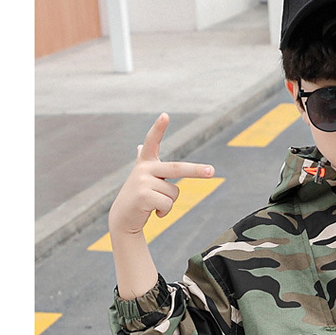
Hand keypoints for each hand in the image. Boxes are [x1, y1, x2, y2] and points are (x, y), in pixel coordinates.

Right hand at [108, 113, 215, 236]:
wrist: (122, 219)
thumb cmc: (137, 197)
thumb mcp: (141, 177)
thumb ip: (142, 161)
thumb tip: (139, 146)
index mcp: (145, 162)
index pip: (152, 141)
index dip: (158, 128)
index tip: (165, 115)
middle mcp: (143, 169)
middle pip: (177, 169)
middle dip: (197, 170)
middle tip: (212, 171)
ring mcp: (143, 181)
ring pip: (174, 193)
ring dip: (168, 203)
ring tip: (153, 204)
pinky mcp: (143, 196)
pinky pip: (168, 204)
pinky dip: (165, 211)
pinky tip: (152, 212)